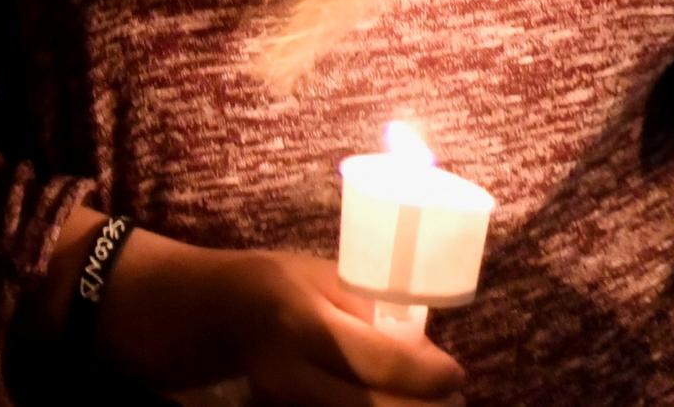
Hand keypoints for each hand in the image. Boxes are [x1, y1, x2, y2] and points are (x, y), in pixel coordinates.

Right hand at [129, 244, 464, 406]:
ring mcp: (281, 403)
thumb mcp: (327, 279)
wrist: (217, 312)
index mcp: (307, 321)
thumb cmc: (284, 285)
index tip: (456, 375)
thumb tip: (426, 349)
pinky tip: (392, 404)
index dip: (426, 374)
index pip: (378, 360)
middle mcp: (291, 372)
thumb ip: (372, 310)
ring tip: (430, 406)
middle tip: (453, 403)